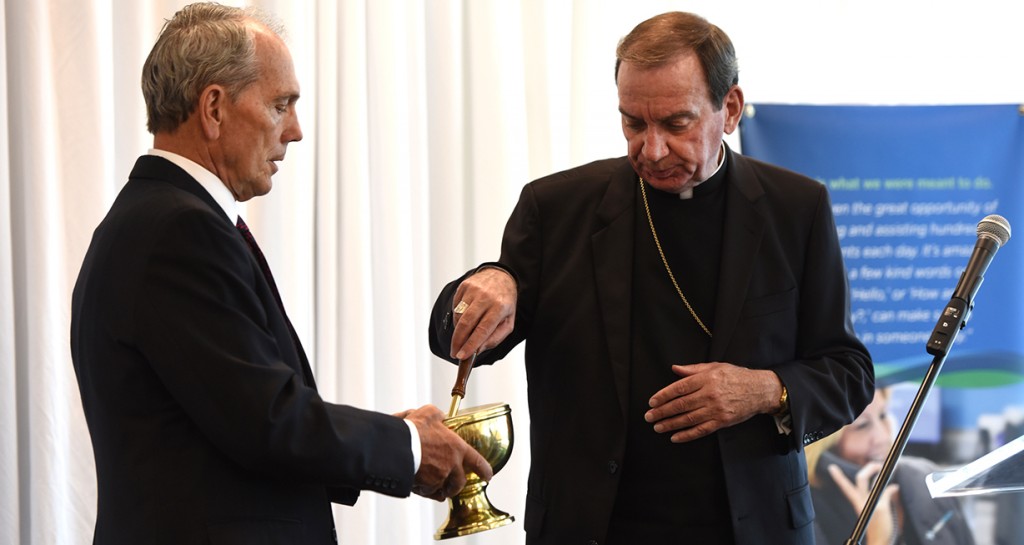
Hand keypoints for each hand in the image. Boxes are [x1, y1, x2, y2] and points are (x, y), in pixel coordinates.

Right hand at [403, 405, 493, 501]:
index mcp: (457, 448)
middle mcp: (451, 466)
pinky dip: (426, 491)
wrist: (397, 447)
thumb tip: (440, 417)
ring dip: (441, 489)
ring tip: (436, 487)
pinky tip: (421, 487)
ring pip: (443, 489)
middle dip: (457, 485)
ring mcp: (438, 478)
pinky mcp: (425, 487)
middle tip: (453, 485)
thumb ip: (438, 416)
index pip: (477, 462)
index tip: (488, 476)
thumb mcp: (430, 414)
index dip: (484, 470)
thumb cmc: (414, 430)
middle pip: (460, 482)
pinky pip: (428, 493)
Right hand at [450, 268, 516, 359]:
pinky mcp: (464, 286)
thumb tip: (477, 349)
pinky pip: (456, 307)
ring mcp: (474, 290)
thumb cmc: (504, 303)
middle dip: (457, 341)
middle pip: (466, 323)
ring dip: (458, 330)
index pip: (482, 330)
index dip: (470, 344)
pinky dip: (458, 317)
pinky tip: (464, 319)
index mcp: (500, 307)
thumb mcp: (508, 322)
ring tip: (463, 335)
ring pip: (459, 316)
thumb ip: (495, 338)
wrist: (501, 277)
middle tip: (454, 353)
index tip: (461, 356)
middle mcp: (486, 297)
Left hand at [644, 363, 781, 442]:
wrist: (760, 390)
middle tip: (649, 417)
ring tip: (658, 427)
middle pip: (681, 405)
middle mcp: (710, 394)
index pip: (679, 388)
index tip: (652, 402)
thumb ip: (693, 369)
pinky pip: (701, 430)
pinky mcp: (722, 421)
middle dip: (662, 412)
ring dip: (670, 424)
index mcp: (706, 379)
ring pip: (688, 419)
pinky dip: (687, 435)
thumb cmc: (736, 376)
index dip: (663, 396)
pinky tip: (675, 437)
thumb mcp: (715, 366)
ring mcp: (716, 409)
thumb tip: (675, 369)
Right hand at [827, 461, 899, 544]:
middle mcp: (861, 502)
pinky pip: (887, 491)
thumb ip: (884, 497)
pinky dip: (892, 488)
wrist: (880, 541)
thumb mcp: (877, 510)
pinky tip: (896, 487)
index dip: (838, 477)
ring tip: (889, 469)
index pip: (846, 487)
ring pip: (871, 482)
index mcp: (858, 503)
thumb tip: (894, 486)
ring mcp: (870, 503)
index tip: (832, 468)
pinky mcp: (880, 507)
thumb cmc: (879, 527)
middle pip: (860, 478)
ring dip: (879, 472)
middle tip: (877, 464)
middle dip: (869, 468)